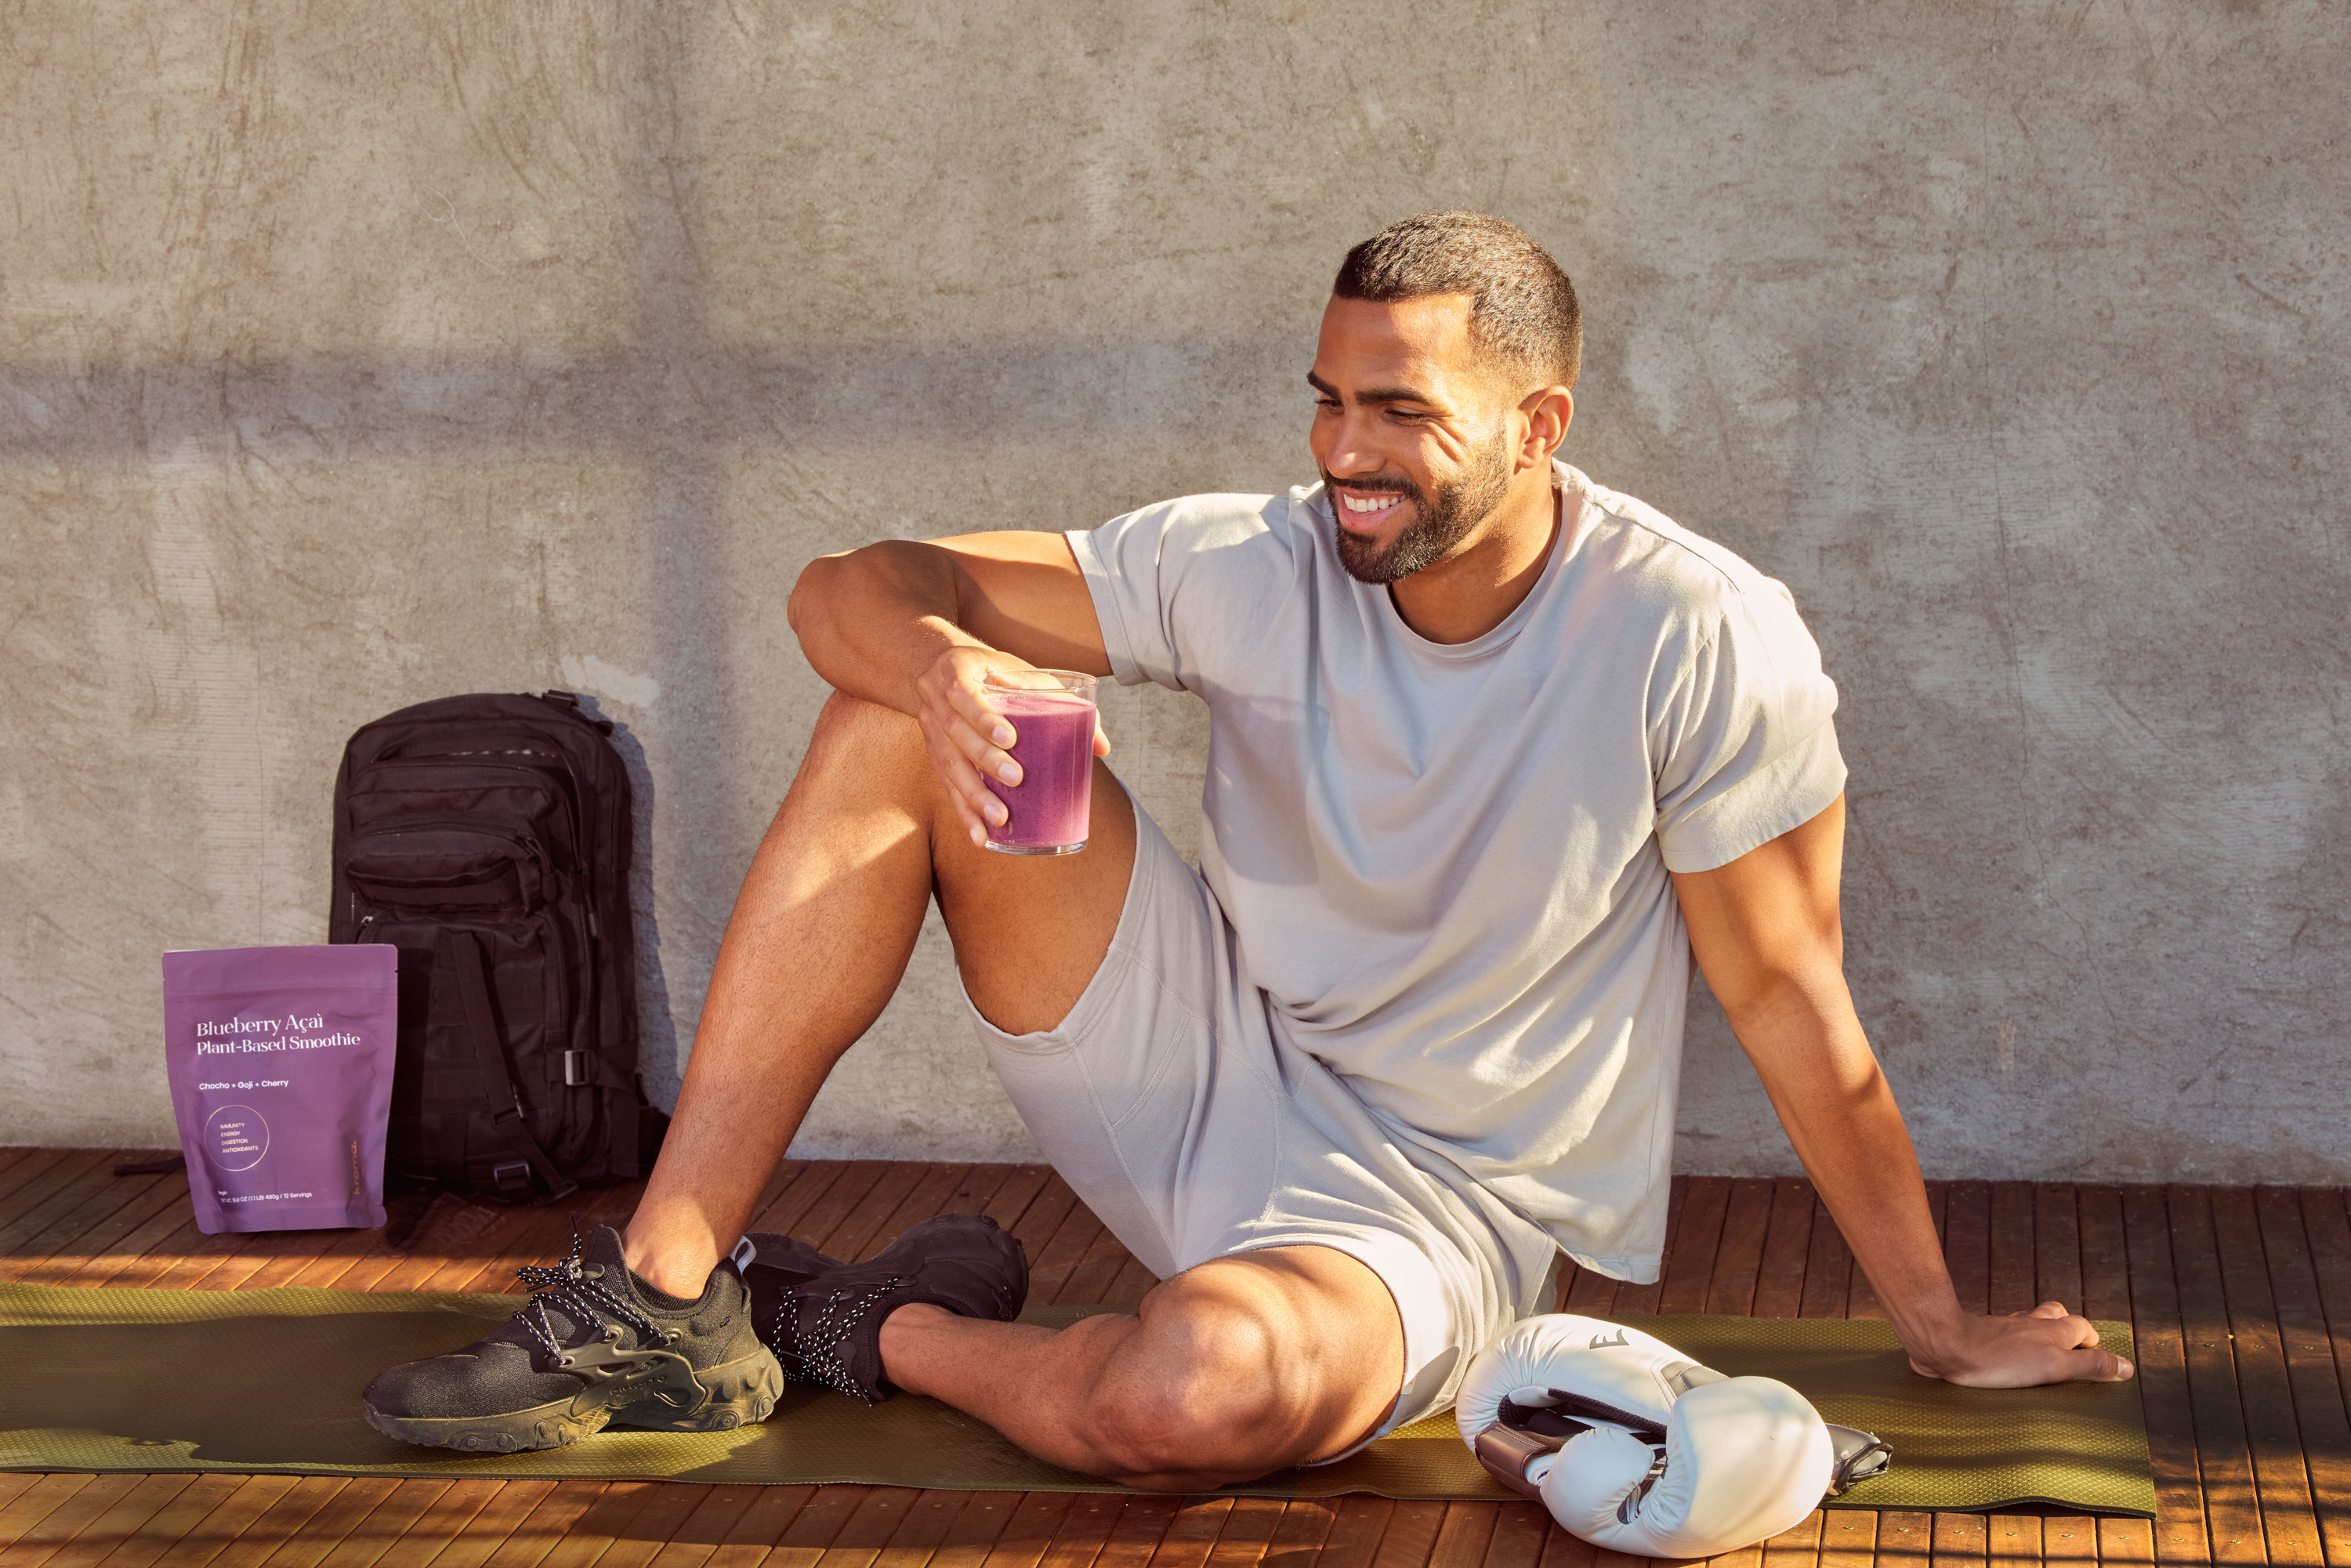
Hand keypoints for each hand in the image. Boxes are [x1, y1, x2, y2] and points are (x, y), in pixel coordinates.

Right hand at [910, 645, 1111, 846]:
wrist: (941, 667)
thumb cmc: (992, 671)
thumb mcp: (1023, 674)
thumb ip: (1062, 703)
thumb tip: (1101, 747)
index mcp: (956, 671)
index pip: (965, 695)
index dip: (984, 717)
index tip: (1010, 738)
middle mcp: (935, 701)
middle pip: (957, 734)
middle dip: (986, 759)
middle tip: (1016, 779)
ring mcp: (930, 730)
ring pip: (949, 765)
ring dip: (974, 795)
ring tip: (998, 819)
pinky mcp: (934, 755)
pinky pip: (946, 785)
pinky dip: (964, 812)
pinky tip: (979, 836)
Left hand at [1904, 1301, 2134, 1386]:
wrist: (1948, 1347)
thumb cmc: (2002, 1359)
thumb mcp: (2055, 1367)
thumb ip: (2090, 1367)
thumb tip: (2126, 1368)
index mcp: (2052, 1330)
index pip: (2082, 1327)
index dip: (2092, 1340)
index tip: (2098, 1353)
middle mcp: (2031, 1323)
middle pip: (2056, 1315)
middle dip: (2068, 1328)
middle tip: (2075, 1346)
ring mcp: (2005, 1327)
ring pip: (2030, 1322)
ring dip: (2040, 1331)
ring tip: (2044, 1348)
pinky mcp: (1982, 1334)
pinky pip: (2004, 1333)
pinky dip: (2013, 1340)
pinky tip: (2008, 1352)